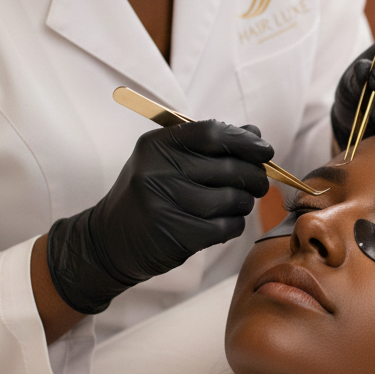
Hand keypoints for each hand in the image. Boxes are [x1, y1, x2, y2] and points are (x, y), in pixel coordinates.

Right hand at [46, 121, 272, 314]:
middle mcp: (158, 171)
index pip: (214, 133)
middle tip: (258, 182)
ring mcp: (166, 204)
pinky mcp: (177, 235)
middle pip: (230, 167)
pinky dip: (234, 224)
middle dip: (255, 176)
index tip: (265, 151)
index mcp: (157, 145)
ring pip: (233, 199)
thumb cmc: (149, 194)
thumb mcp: (168, 161)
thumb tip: (254, 132)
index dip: (247, 142)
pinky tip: (223, 223)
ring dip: (244, 203)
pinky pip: (228, 226)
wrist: (109, 240)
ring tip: (235, 204)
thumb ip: (211, 145)